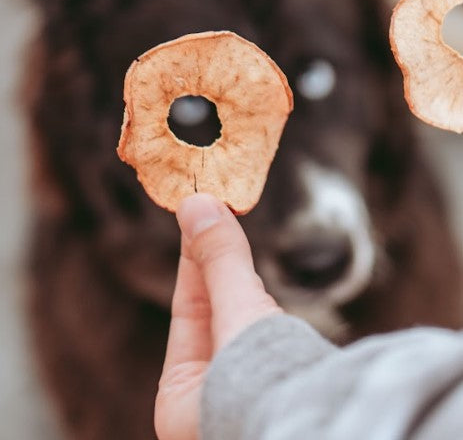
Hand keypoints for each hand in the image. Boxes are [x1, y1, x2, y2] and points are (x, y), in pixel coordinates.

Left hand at [155, 193, 280, 439]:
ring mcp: (246, 404)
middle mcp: (208, 408)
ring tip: (243, 244)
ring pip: (243, 330)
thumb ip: (220, 261)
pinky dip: (269, 317)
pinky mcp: (282, 398)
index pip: (186, 311)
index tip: (199, 214)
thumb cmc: (268, 387)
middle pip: (215, 318)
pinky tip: (272, 301)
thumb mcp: (237, 313)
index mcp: (181, 402)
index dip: (194, 257)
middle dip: (222, 269)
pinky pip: (268, 347)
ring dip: (247, 291)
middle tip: (221, 214)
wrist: (331, 428)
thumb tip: (197, 205)